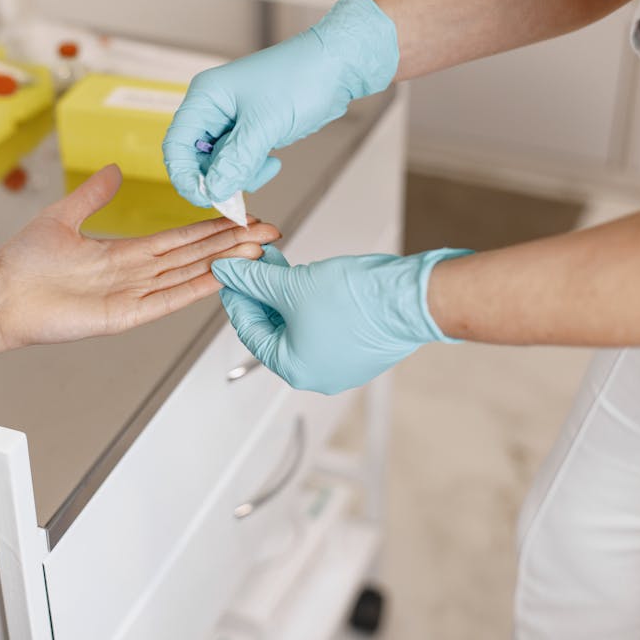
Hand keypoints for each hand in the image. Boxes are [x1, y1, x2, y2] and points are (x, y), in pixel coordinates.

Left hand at [0, 164, 279, 348]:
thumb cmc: (22, 266)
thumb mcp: (62, 216)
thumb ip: (92, 195)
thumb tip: (113, 170)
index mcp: (124, 254)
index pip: (179, 239)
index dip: (211, 228)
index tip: (239, 216)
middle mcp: (134, 275)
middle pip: (193, 255)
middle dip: (231, 242)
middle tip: (266, 230)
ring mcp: (131, 296)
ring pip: (186, 275)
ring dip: (222, 262)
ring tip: (255, 249)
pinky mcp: (121, 316)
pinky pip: (164, 300)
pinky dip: (193, 289)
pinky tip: (219, 279)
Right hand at [163, 0, 398, 206]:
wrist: (338, 67)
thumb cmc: (302, 78)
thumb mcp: (265, 125)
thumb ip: (236, 161)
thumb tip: (212, 190)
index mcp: (206, 97)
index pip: (176, 145)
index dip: (185, 176)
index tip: (204, 198)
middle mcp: (214, 108)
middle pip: (197, 159)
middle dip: (218, 178)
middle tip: (238, 194)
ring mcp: (233, 121)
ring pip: (220, 164)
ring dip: (240, 175)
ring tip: (266, 166)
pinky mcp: (251, 131)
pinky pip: (240, 161)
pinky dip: (253, 169)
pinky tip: (274, 160)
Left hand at [210, 245, 470, 394]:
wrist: (410, 298)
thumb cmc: (358, 300)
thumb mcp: (292, 285)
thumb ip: (254, 280)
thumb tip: (228, 272)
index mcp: (294, 368)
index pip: (250, 332)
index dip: (238, 298)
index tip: (233, 275)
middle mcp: (317, 374)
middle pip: (275, 330)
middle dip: (264, 294)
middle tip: (256, 265)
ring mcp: (341, 365)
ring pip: (300, 326)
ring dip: (287, 296)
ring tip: (282, 265)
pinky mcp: (359, 350)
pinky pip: (324, 327)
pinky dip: (311, 304)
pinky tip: (309, 279)